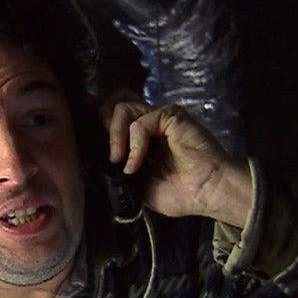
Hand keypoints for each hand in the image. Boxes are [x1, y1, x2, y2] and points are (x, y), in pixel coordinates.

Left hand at [100, 89, 251, 226]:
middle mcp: (150, 123)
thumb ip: (121, 173)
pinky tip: (136, 164)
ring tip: (118, 160)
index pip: (113, 117)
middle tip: (109, 154)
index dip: (99, 124)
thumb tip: (98, 169)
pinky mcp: (170, 116)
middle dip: (102, 126)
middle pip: (114, 104)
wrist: (208, 193)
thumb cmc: (181, 194)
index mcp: (142, 138)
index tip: (89, 144)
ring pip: (122, 108)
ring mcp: (160, 118)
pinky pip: (140, 123)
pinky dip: (133, 145)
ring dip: (114, 136)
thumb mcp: (140, 187)